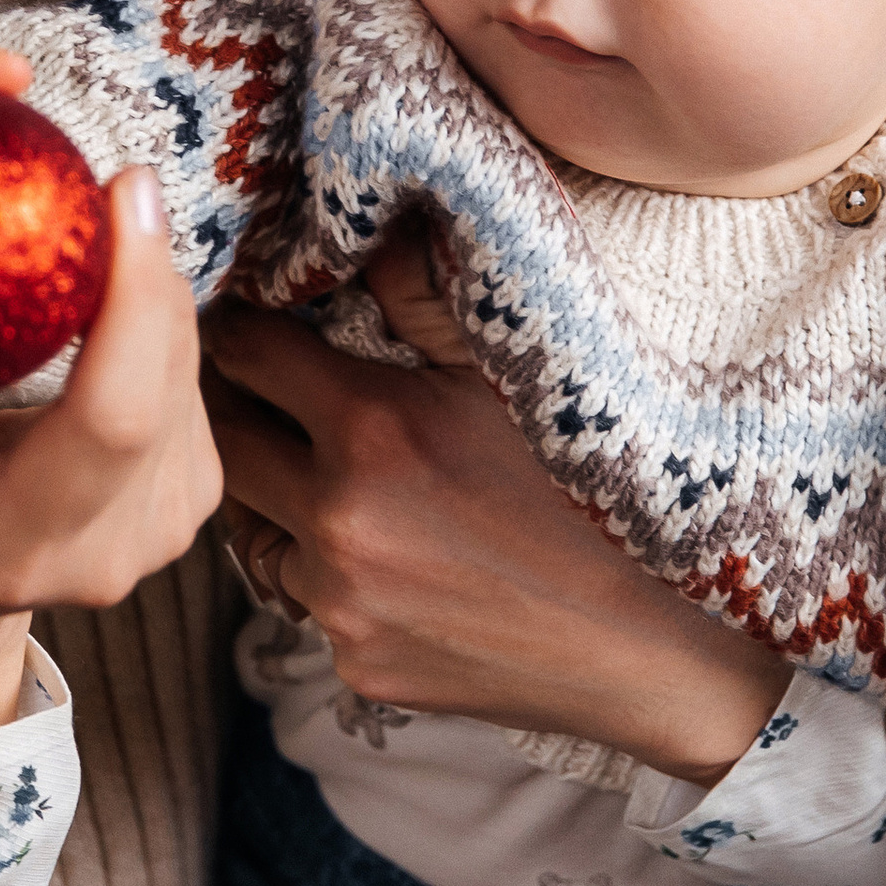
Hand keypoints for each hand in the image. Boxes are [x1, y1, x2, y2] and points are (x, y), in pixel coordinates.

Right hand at [0, 166, 220, 744]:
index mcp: (13, 544)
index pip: (114, 415)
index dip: (134, 294)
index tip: (120, 187)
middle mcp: (106, 552)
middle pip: (166, 377)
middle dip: (145, 265)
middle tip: (107, 179)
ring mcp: (162, 529)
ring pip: (188, 368)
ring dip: (151, 286)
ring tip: (95, 226)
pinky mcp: (191, 494)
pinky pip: (189, 375)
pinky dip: (153, 318)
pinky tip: (106, 286)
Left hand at [202, 227, 789, 783]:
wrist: (659, 646)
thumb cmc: (597, 491)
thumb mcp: (517, 371)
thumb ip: (425, 294)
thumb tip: (364, 221)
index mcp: (373, 430)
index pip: (245, 352)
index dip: (238, 323)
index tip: (241, 313)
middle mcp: (340, 519)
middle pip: (225, 441)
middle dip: (230, 401)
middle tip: (250, 377)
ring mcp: (342, 602)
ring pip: (254, 525)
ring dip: (272, 491)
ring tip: (308, 459)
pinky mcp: (355, 663)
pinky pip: (304, 596)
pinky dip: (320, 565)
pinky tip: (374, 541)